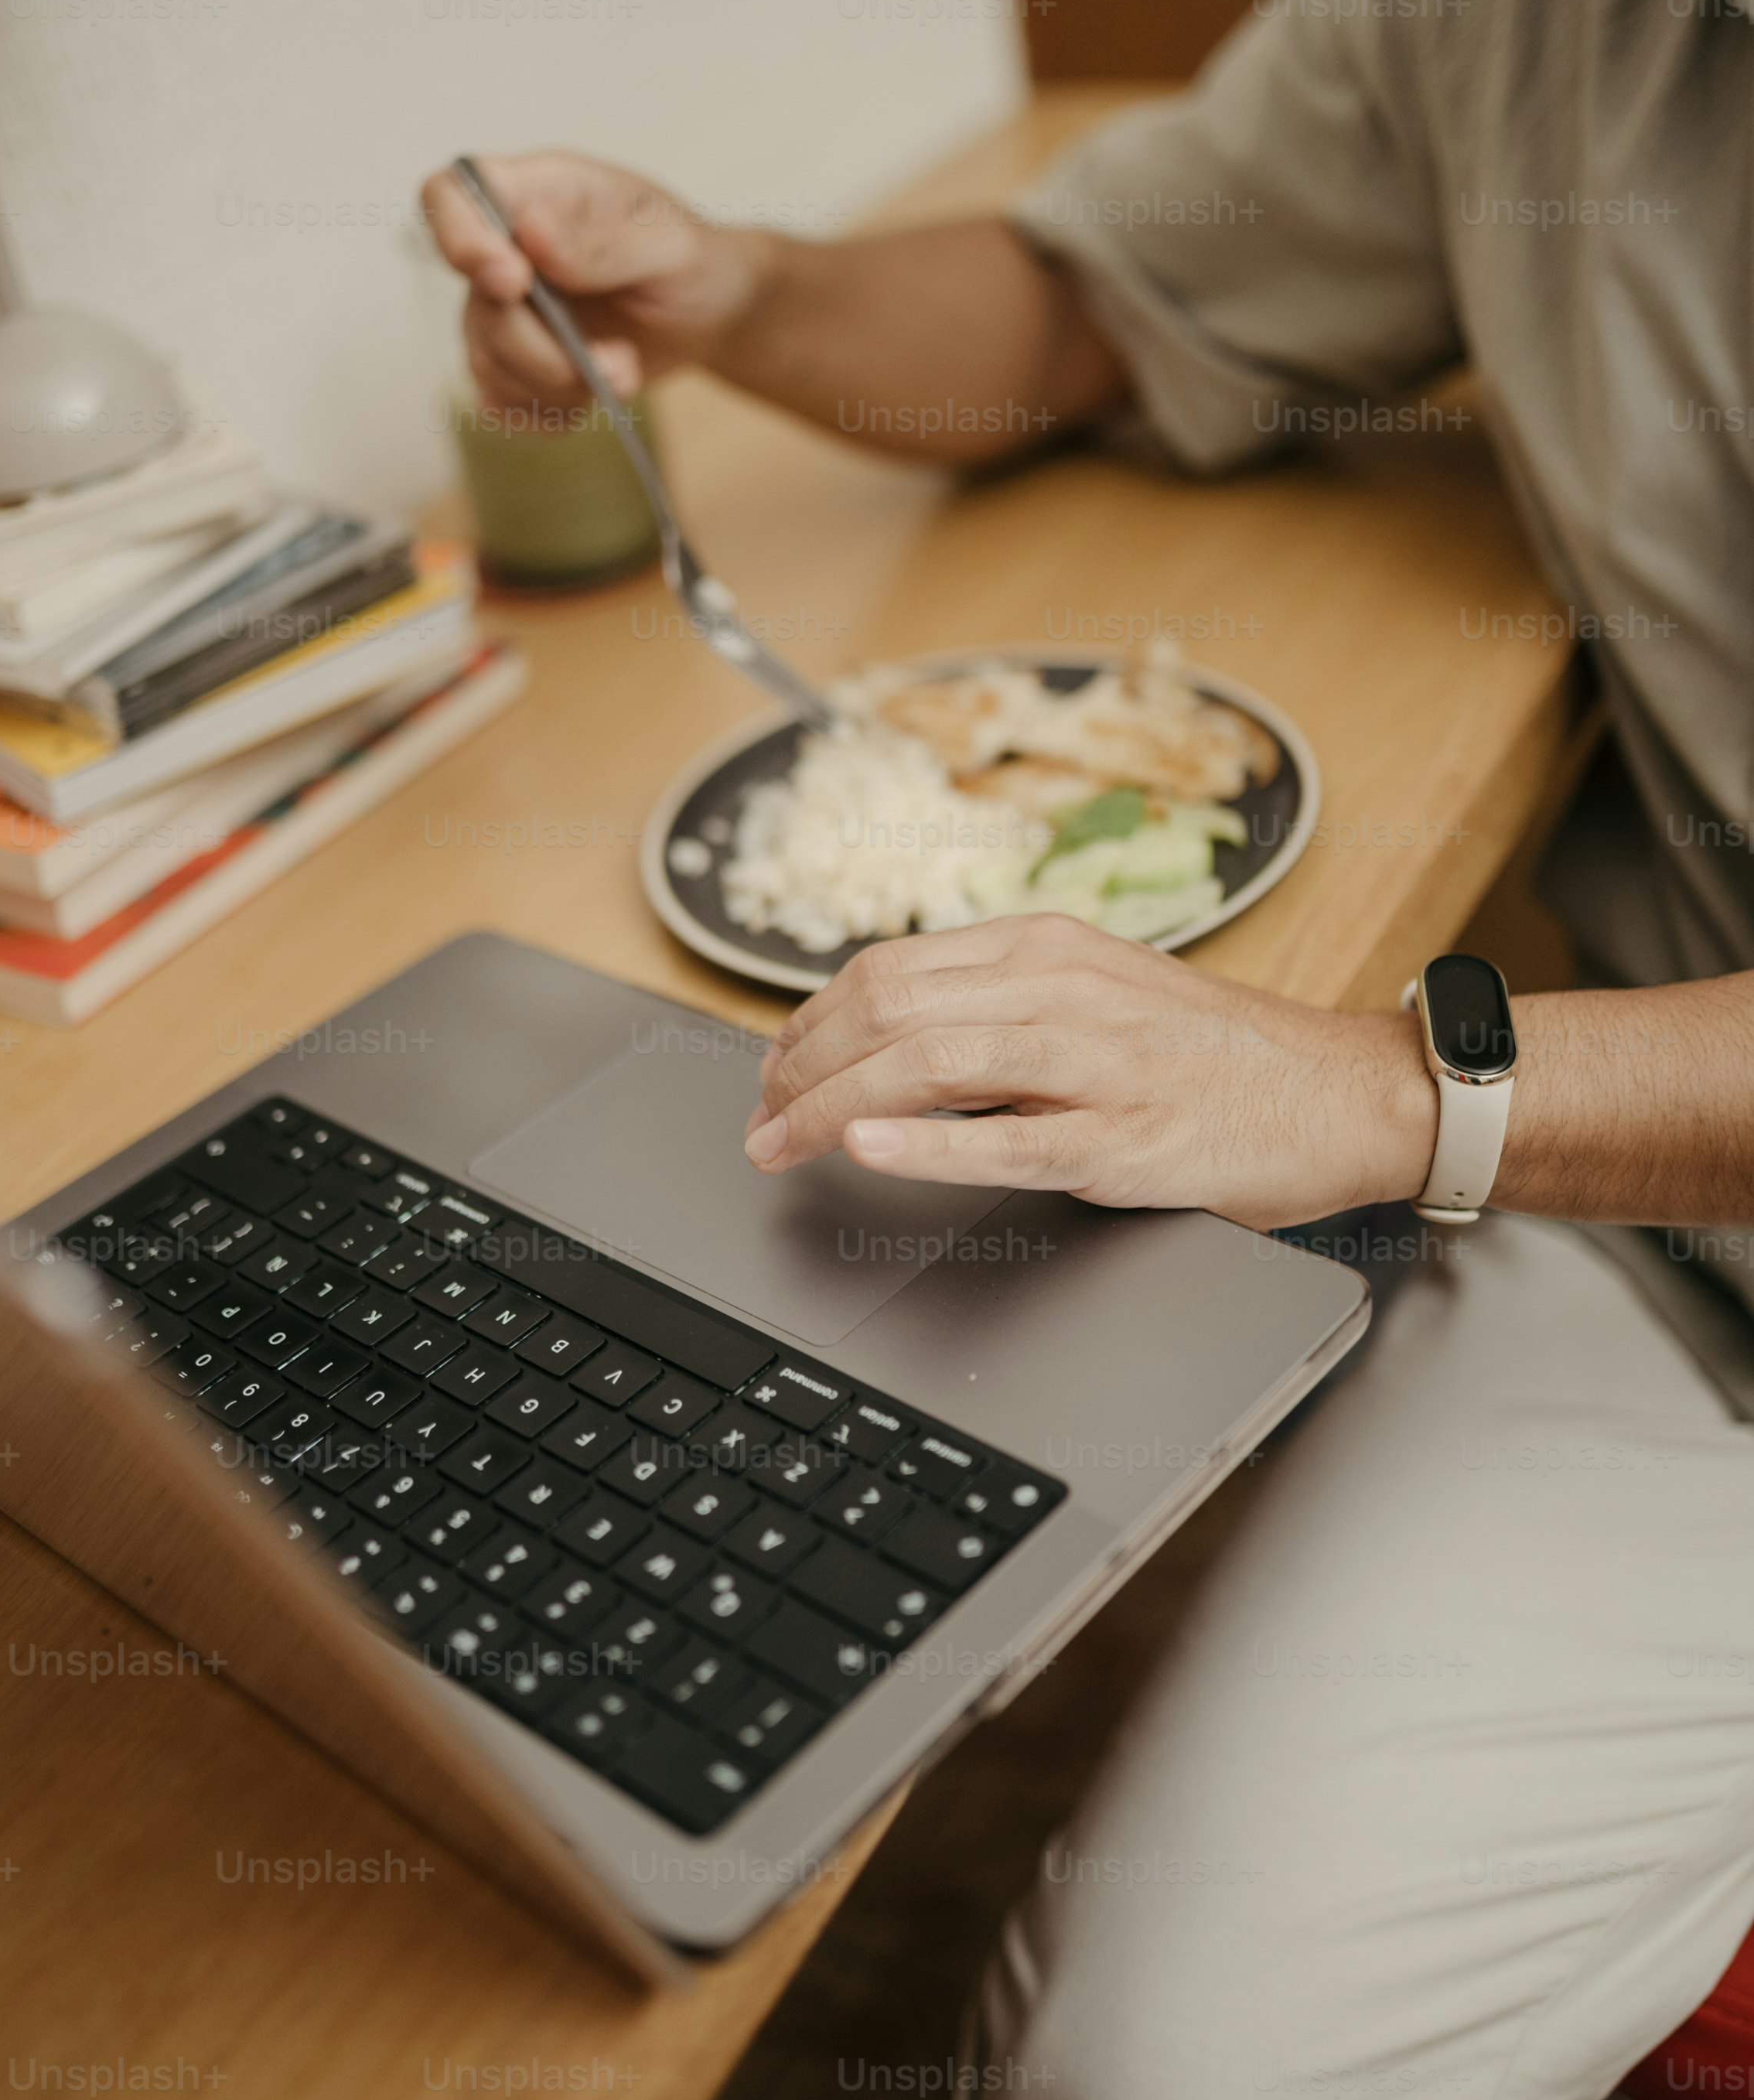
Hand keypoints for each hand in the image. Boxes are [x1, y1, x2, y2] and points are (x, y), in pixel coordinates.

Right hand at [418, 150, 772, 410]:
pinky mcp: (514, 361)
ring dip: (555, 386)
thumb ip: (603, 242)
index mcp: (537, 193)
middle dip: (542, 350)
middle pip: (476, 302)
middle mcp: (507, 247)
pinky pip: (498, 400)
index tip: (514, 283)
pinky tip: (591, 402)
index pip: (450, 195)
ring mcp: (504, 308)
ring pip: (485, 359)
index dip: (459, 239)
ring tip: (623, 375)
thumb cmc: (692, 261)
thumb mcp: (669, 245)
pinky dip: (544, 413)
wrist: (712, 314)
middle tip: (617, 362)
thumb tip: (532, 234)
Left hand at [743, 915, 1437, 1229]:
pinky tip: (868, 1150)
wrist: (1341, 1092)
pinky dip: (928, 1145)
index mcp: (1048, 950)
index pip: (890, 969)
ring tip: (777, 1142)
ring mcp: (1094, 1063)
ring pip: (930, 1064)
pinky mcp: (1125, 1139)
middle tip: (757, 1118)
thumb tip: (894, 1034)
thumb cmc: (1218, 1056)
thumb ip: (1006, 1005)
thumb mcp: (1101, 996)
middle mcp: (1062, 989)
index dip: (809, 1020)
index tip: (772, 1066)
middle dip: (801, 1066)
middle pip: (890, 1010)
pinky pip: (1009, 1139)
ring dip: (831, 1105)